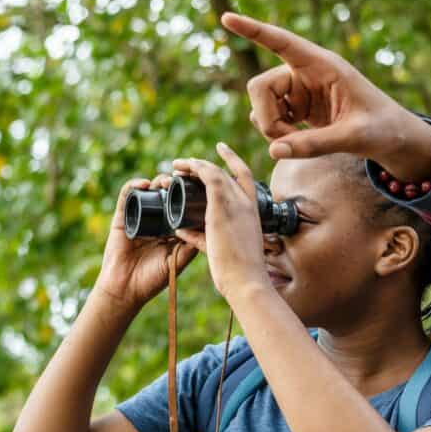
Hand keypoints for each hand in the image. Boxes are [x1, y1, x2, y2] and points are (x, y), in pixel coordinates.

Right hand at [93, 175, 195, 310]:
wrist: (126, 290)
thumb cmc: (153, 279)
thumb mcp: (179, 260)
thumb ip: (192, 244)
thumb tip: (208, 225)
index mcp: (172, 230)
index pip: (182, 207)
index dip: (189, 196)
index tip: (199, 187)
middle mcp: (156, 221)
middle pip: (167, 195)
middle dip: (175, 185)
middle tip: (181, 181)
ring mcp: (138, 217)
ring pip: (149, 192)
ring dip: (158, 182)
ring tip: (166, 181)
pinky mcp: (121, 217)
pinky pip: (126, 197)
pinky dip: (134, 186)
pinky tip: (144, 184)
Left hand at [171, 143, 269, 303]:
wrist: (247, 281)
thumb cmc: (239, 273)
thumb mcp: (221, 249)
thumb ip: (201, 238)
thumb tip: (181, 230)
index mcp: (251, 214)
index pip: (246, 179)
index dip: (234, 162)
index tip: (222, 150)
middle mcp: (247, 204)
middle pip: (229, 172)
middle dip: (207, 164)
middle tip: (187, 164)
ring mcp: (237, 204)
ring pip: (216, 172)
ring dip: (196, 164)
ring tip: (178, 165)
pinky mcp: (223, 207)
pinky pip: (210, 177)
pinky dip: (196, 168)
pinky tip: (182, 167)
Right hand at [221, 11, 430, 181]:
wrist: (392, 138)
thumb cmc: (382, 129)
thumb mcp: (353, 138)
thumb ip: (315, 144)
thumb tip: (274, 151)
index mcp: (324, 65)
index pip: (282, 42)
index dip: (254, 31)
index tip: (226, 18)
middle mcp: (306, 73)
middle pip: (260, 87)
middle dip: (266, 117)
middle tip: (285, 141)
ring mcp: (300, 91)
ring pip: (262, 106)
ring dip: (272, 129)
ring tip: (301, 144)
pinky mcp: (298, 108)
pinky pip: (270, 120)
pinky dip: (278, 136)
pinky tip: (298, 143)